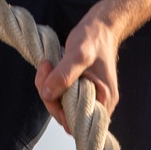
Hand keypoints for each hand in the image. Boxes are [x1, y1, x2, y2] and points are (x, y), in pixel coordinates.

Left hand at [34, 13, 119, 132]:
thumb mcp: (78, 54)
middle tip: (46, 68)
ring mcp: (93, 98)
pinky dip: (54, 85)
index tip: (49, 86)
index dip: (57, 108)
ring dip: (50, 89)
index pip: (74, 123)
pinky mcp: (85, 91)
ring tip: (48, 65)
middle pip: (67, 116)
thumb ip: (63, 75)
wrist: (101, 26)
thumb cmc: (93, 38)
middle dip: (50, 96)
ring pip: (63, 106)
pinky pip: (65, 97)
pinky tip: (52, 69)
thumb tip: (47, 94)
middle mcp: (101, 104)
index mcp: (104, 100)